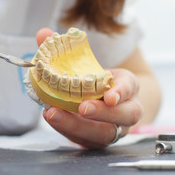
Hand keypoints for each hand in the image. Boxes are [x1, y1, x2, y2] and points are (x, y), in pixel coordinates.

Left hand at [36, 28, 142, 148]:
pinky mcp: (97, 140)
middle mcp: (126, 110)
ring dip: (80, 127)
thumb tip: (43, 34)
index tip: (109, 96)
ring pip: (106, 135)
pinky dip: (68, 130)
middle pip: (125, 116)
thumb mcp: (87, 63)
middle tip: (82, 108)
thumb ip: (64, 49)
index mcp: (128, 87)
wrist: (106, 103)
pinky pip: (87, 140)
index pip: (131, 87)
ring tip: (55, 115)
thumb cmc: (95, 81)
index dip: (122, 91)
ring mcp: (114, 129)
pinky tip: (52, 118)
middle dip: (103, 113)